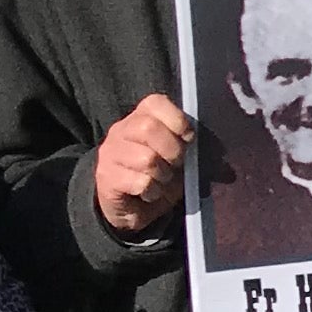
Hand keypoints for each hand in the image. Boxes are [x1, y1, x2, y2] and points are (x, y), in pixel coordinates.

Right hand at [92, 93, 191, 236]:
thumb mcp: (175, 157)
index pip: (155, 103)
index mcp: (139, 118)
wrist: (130, 208)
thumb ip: (185, 144)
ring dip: (163, 175)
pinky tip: (149, 194)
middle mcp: (120, 131)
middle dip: (172, 150)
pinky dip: (153, 192)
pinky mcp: (107, 178)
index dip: (177, 121)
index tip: (188, 139)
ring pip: (146, 158)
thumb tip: (205, 145)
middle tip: (175, 165)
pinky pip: (141, 182)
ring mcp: (110, 154)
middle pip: (148, 128)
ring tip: (160, 181)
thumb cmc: (158, 177)